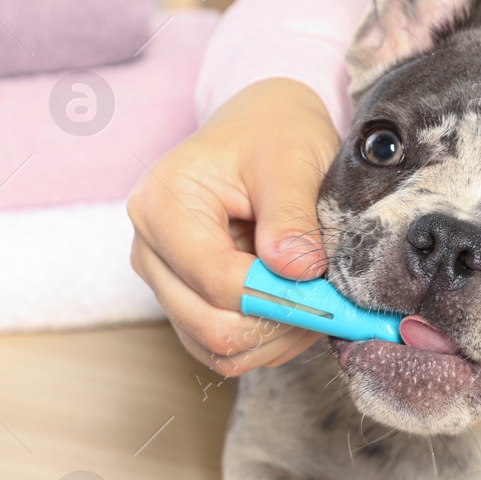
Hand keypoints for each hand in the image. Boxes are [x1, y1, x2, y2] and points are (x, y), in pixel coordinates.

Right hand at [127, 78, 340, 375]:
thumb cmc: (273, 135)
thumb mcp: (291, 158)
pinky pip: (222, 350)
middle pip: (210, 326)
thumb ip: (291, 215)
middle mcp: (149, 250)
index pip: (216, 280)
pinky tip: (296, 307)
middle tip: (330, 300)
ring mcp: (163, 282)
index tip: (331, 295)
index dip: (280, 298)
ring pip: (218, 348)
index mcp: (162, 205)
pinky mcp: (184, 303)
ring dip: (276, 338)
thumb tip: (298, 271)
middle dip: (278, 322)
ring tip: (315, 298)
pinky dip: (266, 342)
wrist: (261, 129)